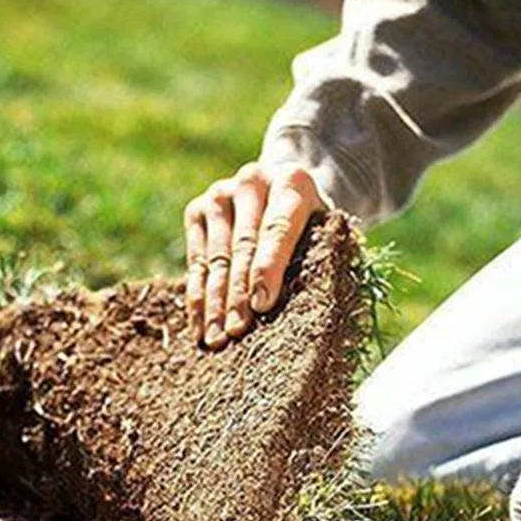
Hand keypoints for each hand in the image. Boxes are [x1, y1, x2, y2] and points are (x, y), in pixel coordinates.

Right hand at [184, 162, 324, 349]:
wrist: (281, 188)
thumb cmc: (311, 225)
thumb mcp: (324, 232)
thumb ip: (318, 258)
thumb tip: (304, 313)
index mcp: (291, 182)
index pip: (277, 229)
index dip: (268, 268)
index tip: (262, 305)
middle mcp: (251, 181)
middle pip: (243, 247)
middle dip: (238, 294)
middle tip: (236, 331)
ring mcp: (219, 194)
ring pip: (216, 258)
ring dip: (214, 302)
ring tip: (216, 339)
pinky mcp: (197, 210)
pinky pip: (195, 263)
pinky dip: (196, 298)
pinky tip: (199, 328)